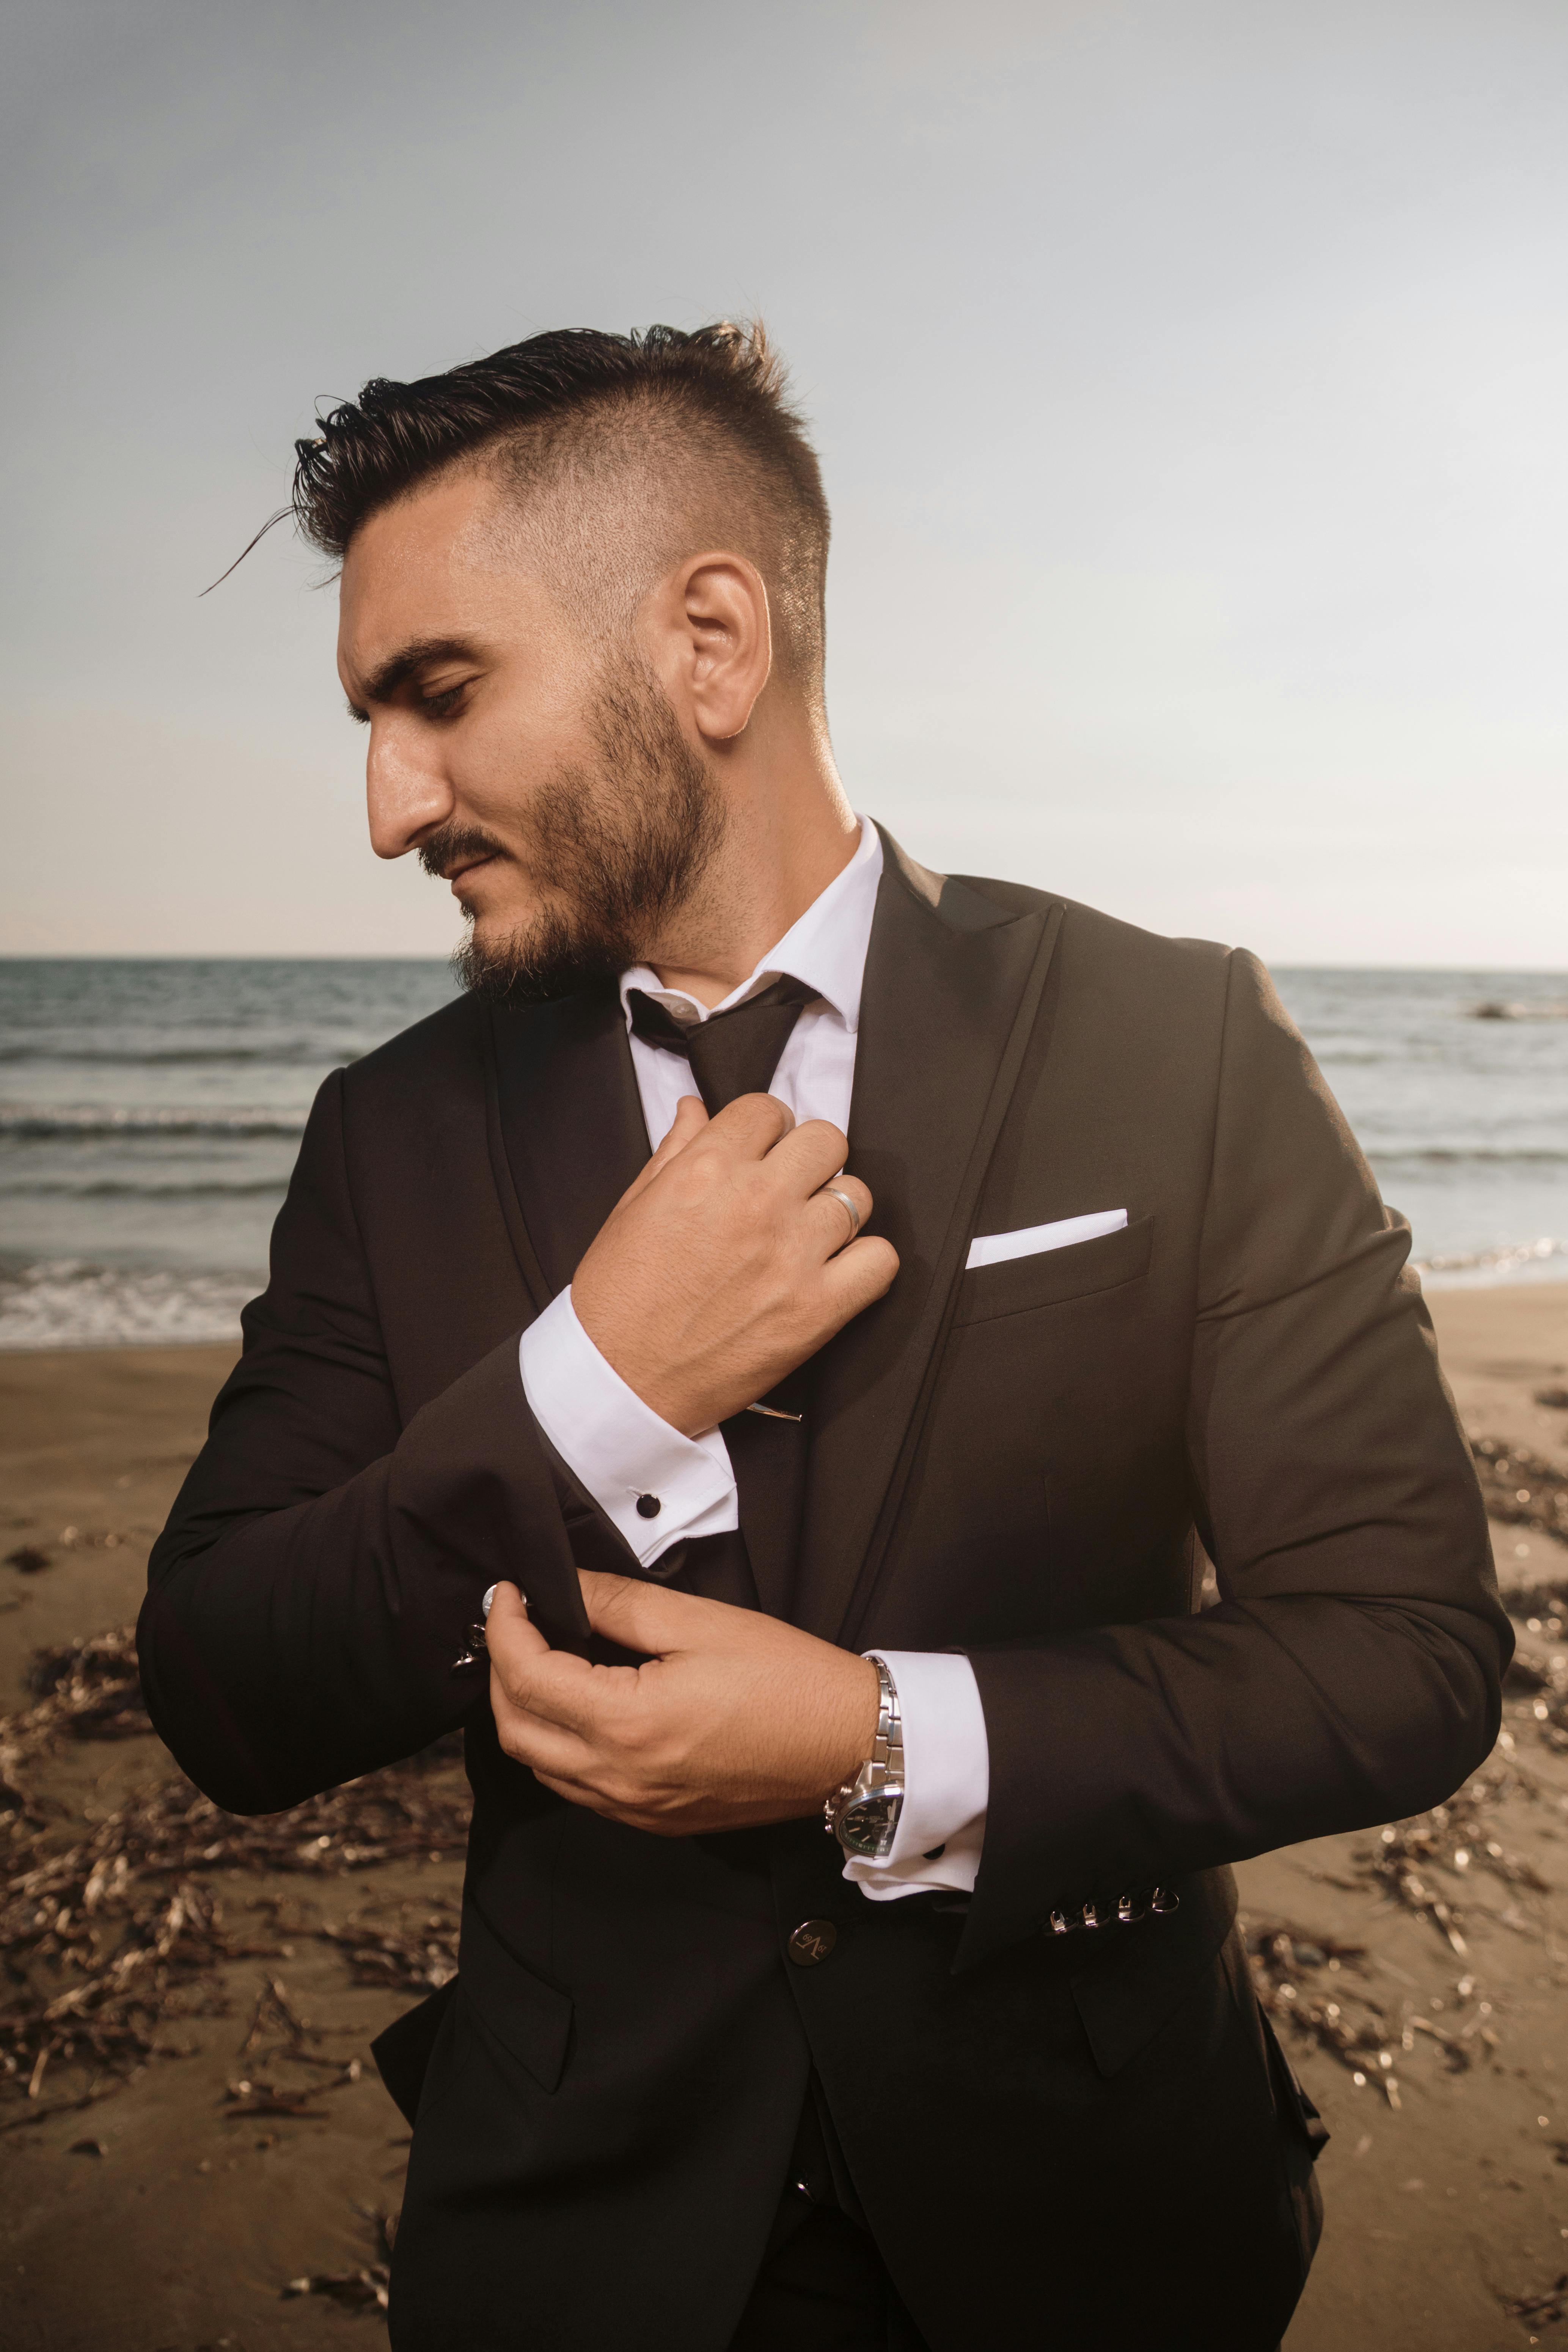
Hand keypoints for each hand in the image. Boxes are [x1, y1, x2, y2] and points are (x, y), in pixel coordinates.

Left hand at [486, 1574, 880, 1834]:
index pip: (526, 1677)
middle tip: (515, 1622)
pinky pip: (576, 1788)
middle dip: (500, 1670)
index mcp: (628, 1724)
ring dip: (523, 1712)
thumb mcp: (700, 1622)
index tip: (508, 1592)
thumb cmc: (788, 1680)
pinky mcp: (654, 1820)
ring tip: (538, 1659)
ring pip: (539, 1766)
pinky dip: (556, 1746)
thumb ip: (618, 1604)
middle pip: (515, 1730)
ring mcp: (635, 1808)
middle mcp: (619, 1778)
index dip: (504, 1627)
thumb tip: (563, 1587)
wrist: (849, 1745)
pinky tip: (577, 1707)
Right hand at [571, 1092, 897, 1434]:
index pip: (768, 1109)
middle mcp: (756, 1202)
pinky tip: (836, 1272)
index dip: (768, 1129)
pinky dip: (867, 1263)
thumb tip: (696, 1108)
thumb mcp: (633, 1209)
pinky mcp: (817, 1310)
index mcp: (706, 1170)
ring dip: (836, 1212)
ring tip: (808, 1236)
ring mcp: (792, 1255)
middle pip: (826, 1140)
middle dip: (810, 1160)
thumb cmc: (617, 1300)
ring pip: (857, 1196)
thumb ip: (674, 1152)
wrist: (618, 1381)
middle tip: (791, 1189)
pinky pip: (881, 1261)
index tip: (763, 1152)